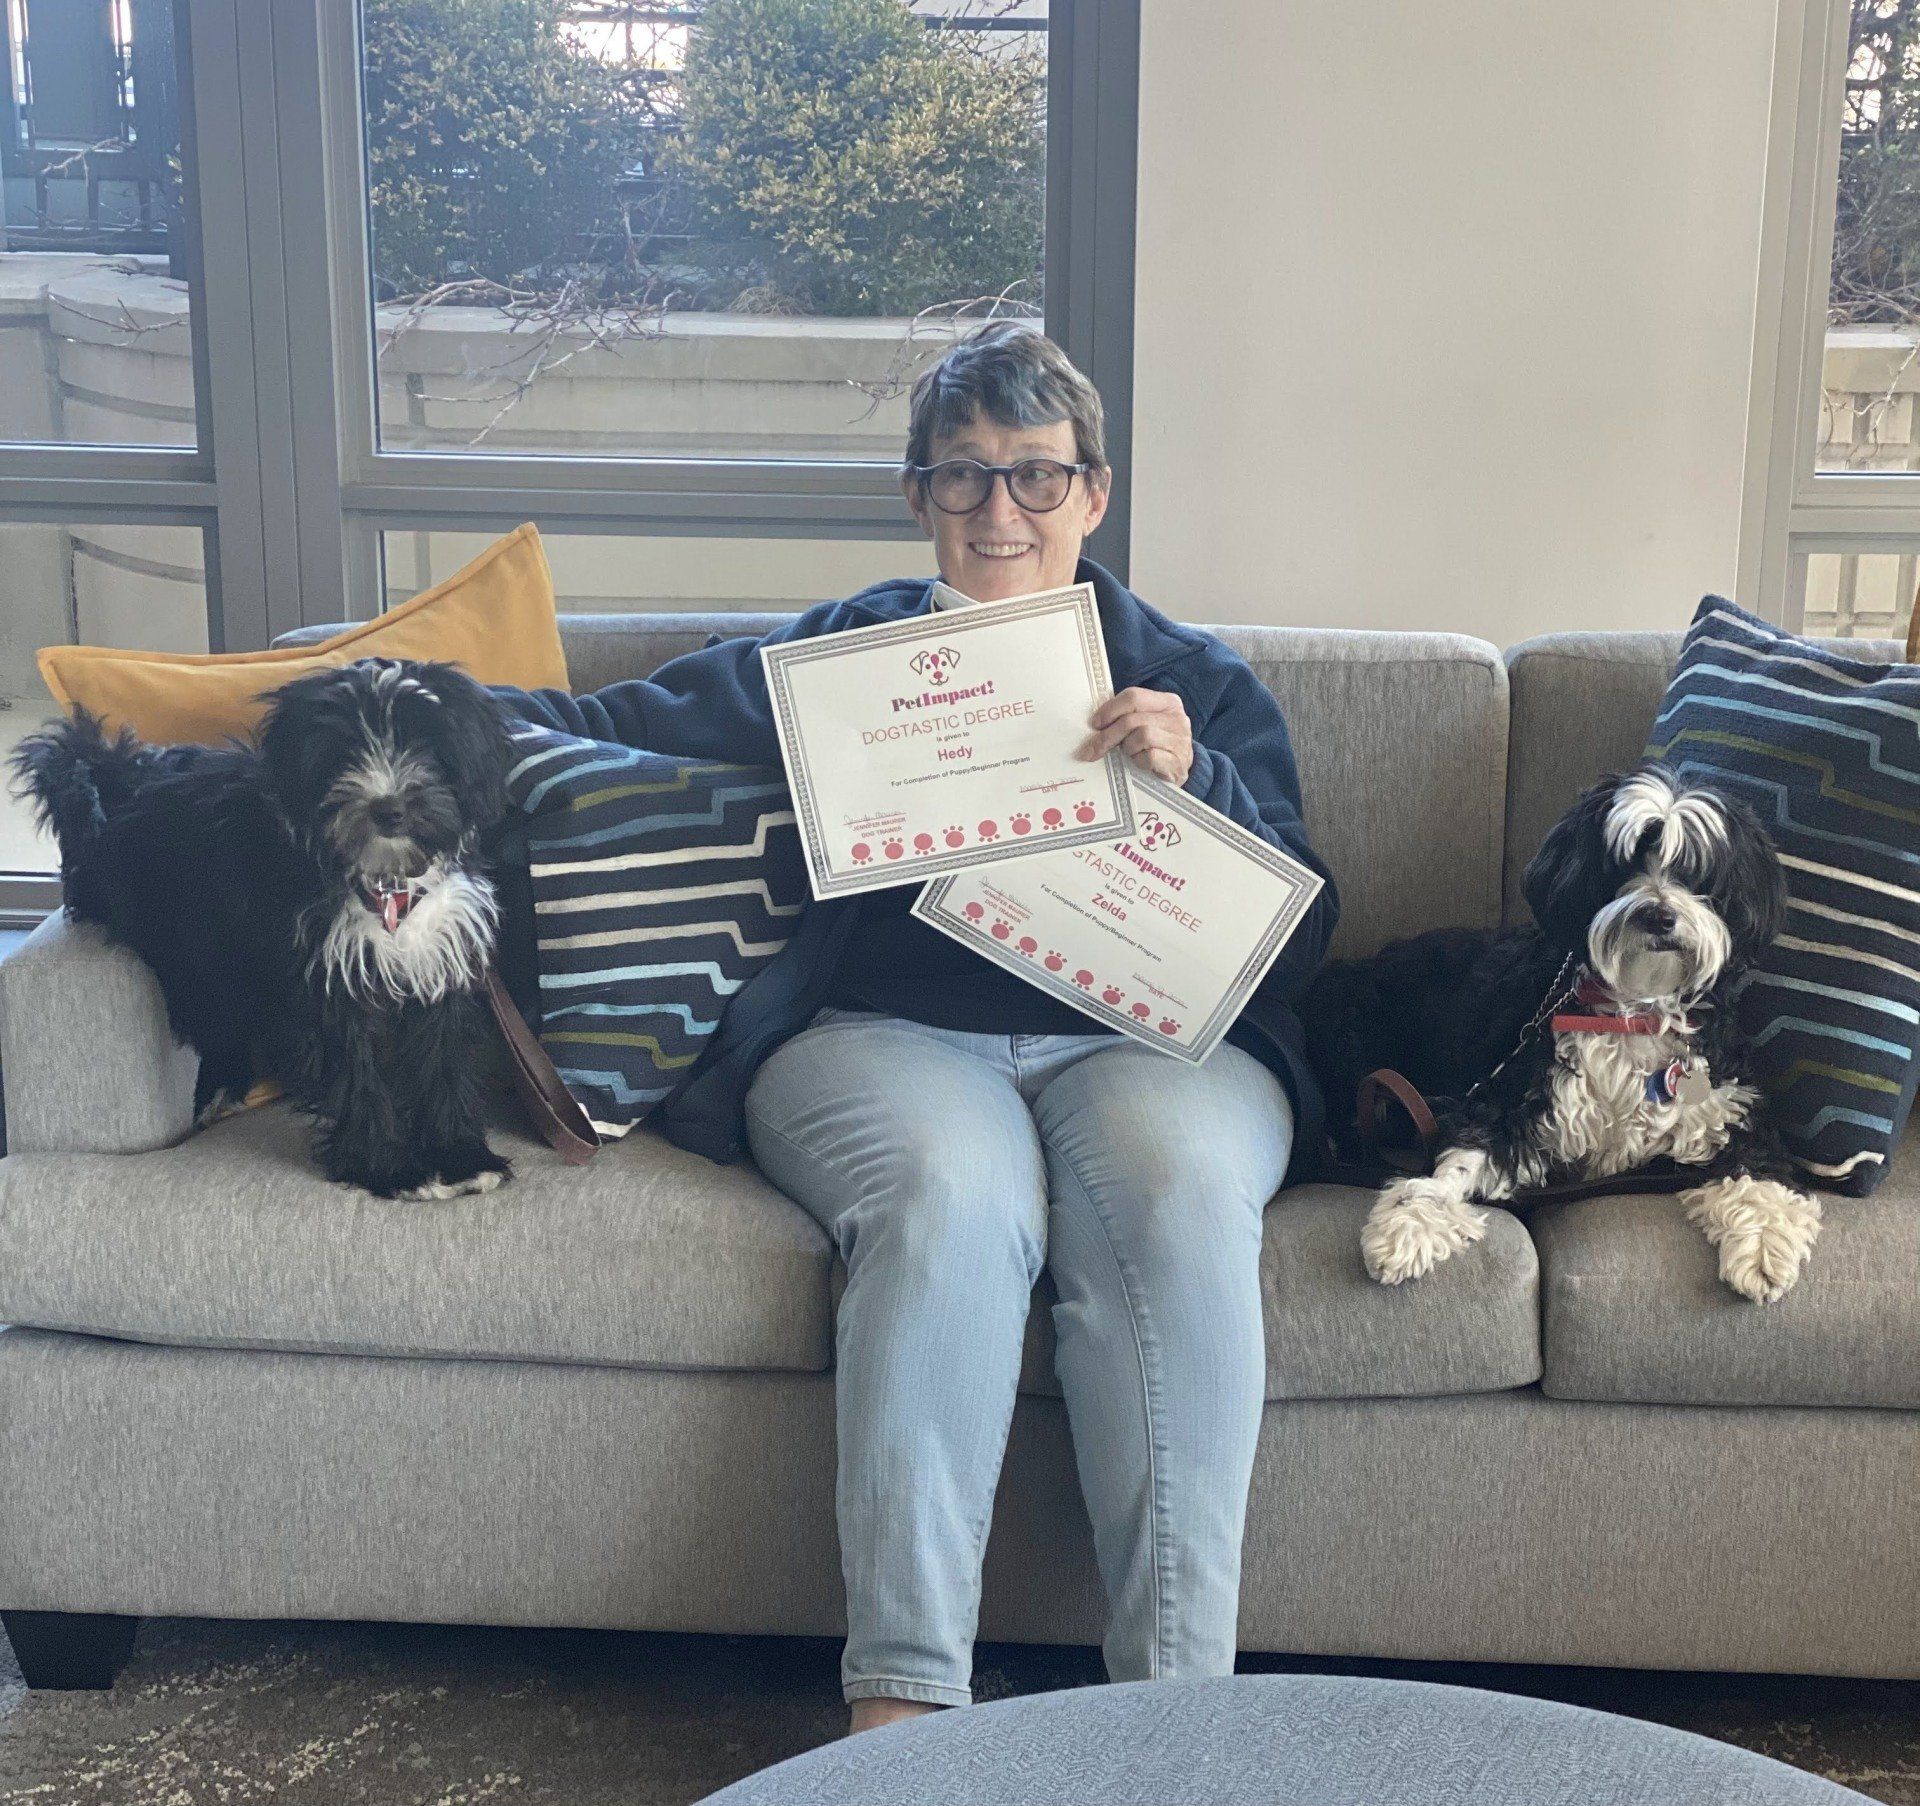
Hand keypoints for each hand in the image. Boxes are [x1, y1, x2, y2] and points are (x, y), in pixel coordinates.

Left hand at [1077, 686, 1193, 784]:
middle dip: (1109, 735)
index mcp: (1167, 702)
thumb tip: (1094, 724)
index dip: (1110, 710)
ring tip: (1129, 753)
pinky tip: (1140, 763)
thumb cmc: (1156, 745)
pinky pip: (1149, 756)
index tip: (1095, 724)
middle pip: (1132, 719)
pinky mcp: (1177, 761)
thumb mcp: (1144, 724)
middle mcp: (1176, 718)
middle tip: (1094, 748)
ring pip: (1141, 735)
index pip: (1133, 696)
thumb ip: (1126, 716)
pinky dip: (1139, 761)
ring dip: (1128, 747)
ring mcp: (1179, 740)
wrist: (1179, 771)